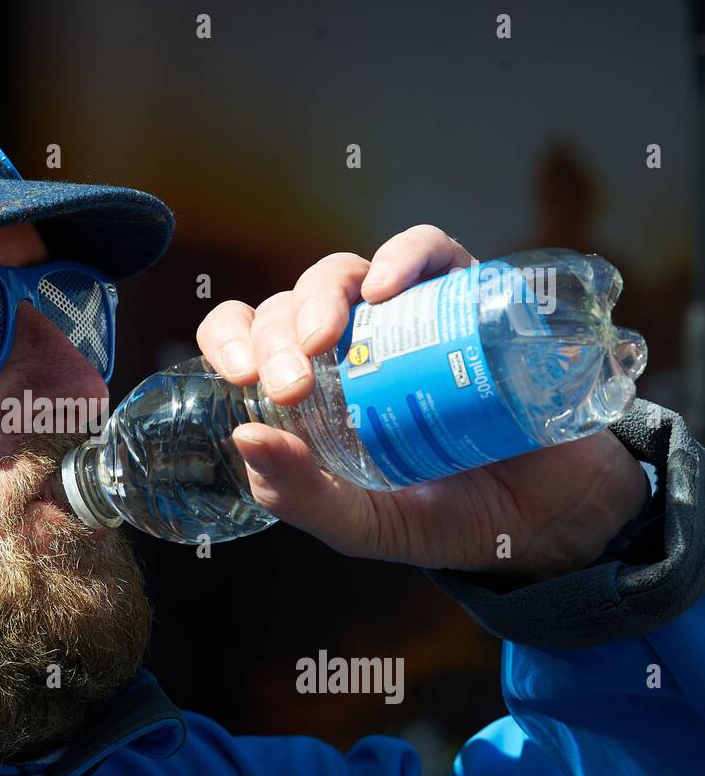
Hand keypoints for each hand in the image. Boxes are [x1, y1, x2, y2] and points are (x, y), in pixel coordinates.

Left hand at [196, 224, 647, 583]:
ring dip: (319, 297)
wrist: (545, 518)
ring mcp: (403, 318)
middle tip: (291, 384)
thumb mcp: (357, 523)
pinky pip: (425, 252)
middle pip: (287, 308)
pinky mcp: (465, 299)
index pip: (245, 338)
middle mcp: (346, 346)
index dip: (229, 340)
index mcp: (307, 390)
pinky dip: (400, 256)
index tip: (239, 375)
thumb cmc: (441, 516)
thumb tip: (244, 436)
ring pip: (339, 274)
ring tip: (325, 340)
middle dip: (274, 337)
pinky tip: (384, 289)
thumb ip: (298, 493)